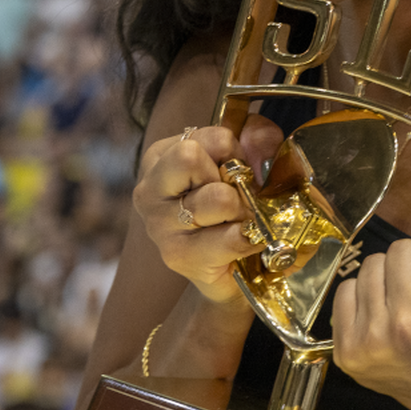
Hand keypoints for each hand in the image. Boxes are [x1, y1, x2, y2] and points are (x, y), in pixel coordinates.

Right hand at [133, 118, 282, 304]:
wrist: (236, 272)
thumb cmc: (234, 209)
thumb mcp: (247, 160)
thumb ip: (257, 138)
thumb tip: (261, 144)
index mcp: (161, 157)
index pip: (213, 137)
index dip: (237, 154)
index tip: (236, 174)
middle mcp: (150, 189)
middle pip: (190, 156)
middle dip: (230, 178)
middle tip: (236, 198)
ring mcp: (159, 225)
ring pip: (218, 198)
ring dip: (243, 211)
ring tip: (240, 221)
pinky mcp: (177, 256)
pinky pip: (230, 237)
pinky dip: (250, 239)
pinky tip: (246, 243)